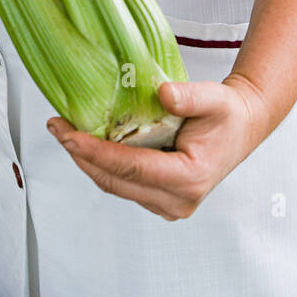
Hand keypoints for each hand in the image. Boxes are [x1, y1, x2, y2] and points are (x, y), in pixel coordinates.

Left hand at [46, 75, 269, 219]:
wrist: (240, 129)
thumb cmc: (227, 114)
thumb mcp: (215, 98)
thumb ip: (190, 97)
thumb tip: (163, 93)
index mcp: (190, 179)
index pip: (132, 168)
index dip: (96, 152)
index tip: (69, 135)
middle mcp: (177, 200)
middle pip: (115, 181)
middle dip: (81, 155)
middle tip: (57, 127)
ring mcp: (167, 204)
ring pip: (114, 185)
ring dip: (87, 160)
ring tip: (64, 132)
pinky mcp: (159, 199)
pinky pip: (122, 184)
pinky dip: (101, 164)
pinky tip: (86, 142)